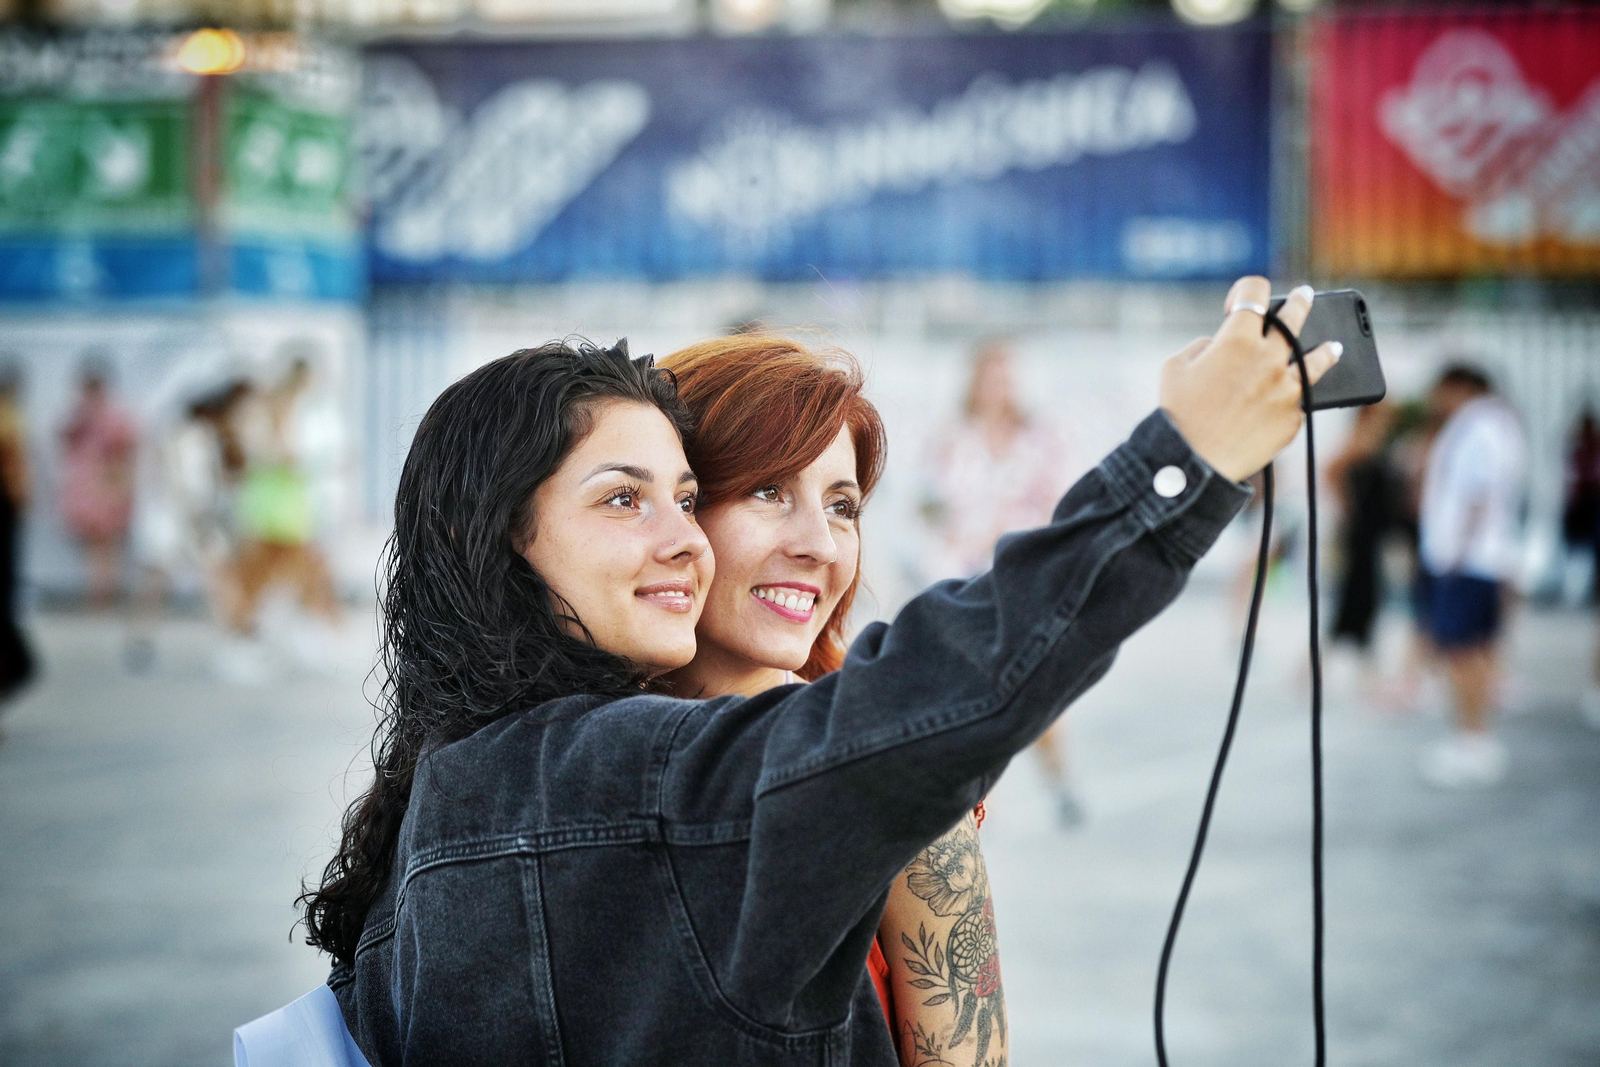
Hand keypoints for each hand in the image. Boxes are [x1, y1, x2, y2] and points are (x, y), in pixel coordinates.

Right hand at [1159, 277, 1342, 482]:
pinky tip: (1299, 396)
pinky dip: (1295, 397)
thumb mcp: (1176, 368)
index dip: (1248, 290)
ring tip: (1335, 346)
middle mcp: (1269, 359)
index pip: (1255, 292)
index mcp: (1237, 339)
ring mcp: (1286, 388)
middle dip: (1299, 302)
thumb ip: (1203, 347)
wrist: (1193, 462)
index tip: (1243, 302)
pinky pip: (1299, 400)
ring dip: (1326, 350)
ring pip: (1318, 360)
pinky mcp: (1294, 417)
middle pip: (1294, 318)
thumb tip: (1220, 346)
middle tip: (1305, 296)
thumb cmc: (1178, 414)